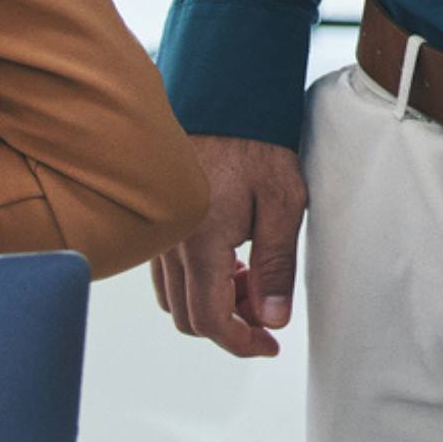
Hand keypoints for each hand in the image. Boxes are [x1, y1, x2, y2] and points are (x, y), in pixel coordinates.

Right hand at [153, 135, 310, 357]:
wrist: (223, 97)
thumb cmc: (257, 145)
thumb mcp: (284, 203)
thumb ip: (276, 266)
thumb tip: (271, 321)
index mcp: (202, 242)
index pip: (209, 320)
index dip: (240, 343)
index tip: (269, 344)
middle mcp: (170, 242)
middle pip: (188, 316)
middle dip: (229, 325)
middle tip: (265, 308)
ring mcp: (159, 233)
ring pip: (174, 297)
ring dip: (212, 303)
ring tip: (251, 277)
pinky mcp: (158, 222)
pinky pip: (166, 273)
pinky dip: (197, 282)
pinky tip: (229, 258)